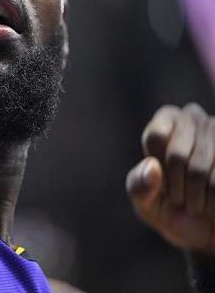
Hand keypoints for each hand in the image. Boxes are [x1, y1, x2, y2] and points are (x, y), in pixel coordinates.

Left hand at [127, 103, 214, 253]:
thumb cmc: (173, 210)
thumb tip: (152, 167)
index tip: (162, 185)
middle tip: (179, 200)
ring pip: (199, 169)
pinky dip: (212, 202)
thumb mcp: (146, 204)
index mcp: (166, 120)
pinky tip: (213, 206)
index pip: (156, 136)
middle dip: (175, 187)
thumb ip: (139, 187)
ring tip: (196, 204)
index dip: (158, 169)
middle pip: (177, 155)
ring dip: (195, 198)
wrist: (208, 230)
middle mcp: (195, 118)